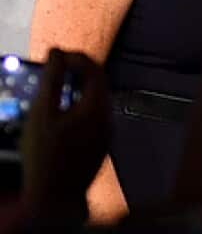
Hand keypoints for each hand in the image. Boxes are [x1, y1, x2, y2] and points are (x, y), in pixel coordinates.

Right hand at [20, 49, 110, 226]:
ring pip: (95, 102)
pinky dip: (78, 108)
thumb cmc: (45, 155)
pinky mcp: (100, 145)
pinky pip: (93, 118)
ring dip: (76, 91)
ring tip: (53, 91)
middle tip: (53, 70)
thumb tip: (57, 52)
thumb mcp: (43, 114)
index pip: (95, 70)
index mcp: (99, 107)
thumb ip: (52, 80)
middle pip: (97, 85)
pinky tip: (59, 115)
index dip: (76, 58)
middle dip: (76, 73)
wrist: (55, 198)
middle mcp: (109, 118)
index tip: (55, 56)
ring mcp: (107, 134)